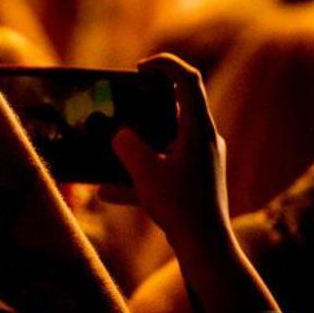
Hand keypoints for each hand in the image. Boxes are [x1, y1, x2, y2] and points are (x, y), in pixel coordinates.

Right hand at [113, 54, 229, 247]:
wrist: (205, 247)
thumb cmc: (180, 207)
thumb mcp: (145, 173)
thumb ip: (128, 146)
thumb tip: (120, 134)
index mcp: (198, 130)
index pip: (187, 80)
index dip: (164, 65)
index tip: (139, 68)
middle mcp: (205, 140)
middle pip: (178, 106)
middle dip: (146, 104)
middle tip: (123, 103)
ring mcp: (203, 161)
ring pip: (168, 138)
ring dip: (140, 142)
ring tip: (111, 151)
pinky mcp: (196, 181)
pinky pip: (164, 167)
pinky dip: (140, 174)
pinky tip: (107, 192)